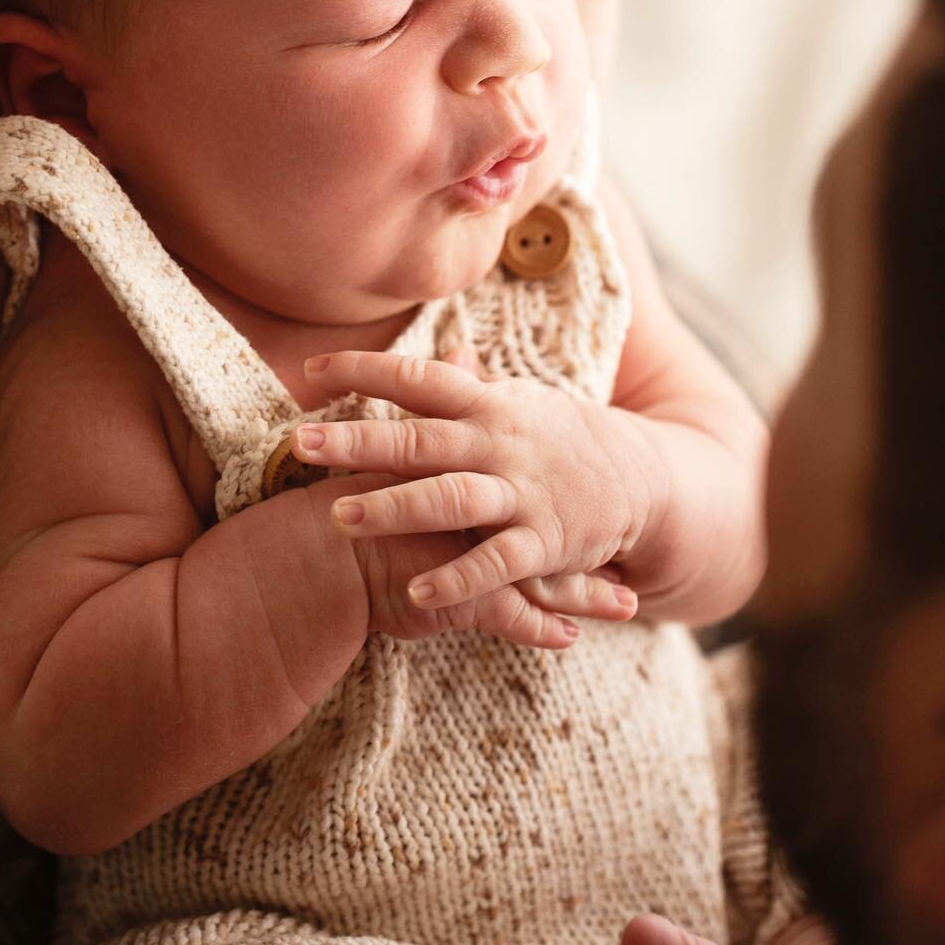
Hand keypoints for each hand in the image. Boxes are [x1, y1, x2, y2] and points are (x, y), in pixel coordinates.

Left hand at [296, 350, 649, 620]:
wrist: (643, 478)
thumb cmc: (557, 437)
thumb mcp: (515, 401)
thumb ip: (466, 384)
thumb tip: (431, 352)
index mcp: (485, 405)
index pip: (418, 379)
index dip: (365, 371)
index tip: (310, 371)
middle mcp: (498, 443)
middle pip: (421, 440)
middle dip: (360, 442)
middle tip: (301, 444)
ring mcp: (522, 493)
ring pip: (451, 499)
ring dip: (395, 508)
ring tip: (339, 519)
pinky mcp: (544, 542)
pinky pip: (496, 563)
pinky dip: (456, 578)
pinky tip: (415, 592)